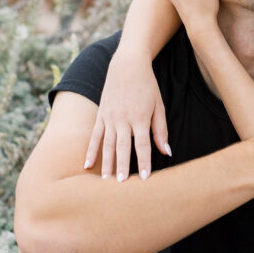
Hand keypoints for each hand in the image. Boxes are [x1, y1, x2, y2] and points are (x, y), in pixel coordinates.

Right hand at [84, 50, 168, 180]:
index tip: (145, 179)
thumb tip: (167, 152)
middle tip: (120, 187)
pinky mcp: (100, 115)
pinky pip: (94, 136)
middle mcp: (123, 119)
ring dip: (106, 164)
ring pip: (107, 145)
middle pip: (122, 148)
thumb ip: (161, 130)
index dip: (144, 162)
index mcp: (140, 117)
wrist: (127, 65)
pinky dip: (90, 151)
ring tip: (105, 182)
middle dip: (122, 167)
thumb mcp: (159, 106)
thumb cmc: (148, 86)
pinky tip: (87, 166)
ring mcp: (109, 117)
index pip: (142, 144)